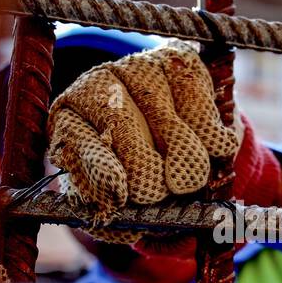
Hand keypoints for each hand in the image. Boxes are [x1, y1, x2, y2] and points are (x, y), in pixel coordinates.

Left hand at [48, 42, 242, 221]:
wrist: (187, 147)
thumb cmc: (146, 182)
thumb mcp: (123, 207)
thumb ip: (117, 220)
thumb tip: (125, 222)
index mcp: (70, 122)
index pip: (77, 139)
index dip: (100, 167)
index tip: (121, 193)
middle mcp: (96, 86)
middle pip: (120, 127)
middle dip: (148, 171)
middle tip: (162, 192)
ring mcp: (137, 67)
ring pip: (163, 116)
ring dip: (185, 158)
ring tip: (189, 179)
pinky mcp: (177, 60)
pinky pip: (197, 101)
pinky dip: (210, 134)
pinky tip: (212, 148)